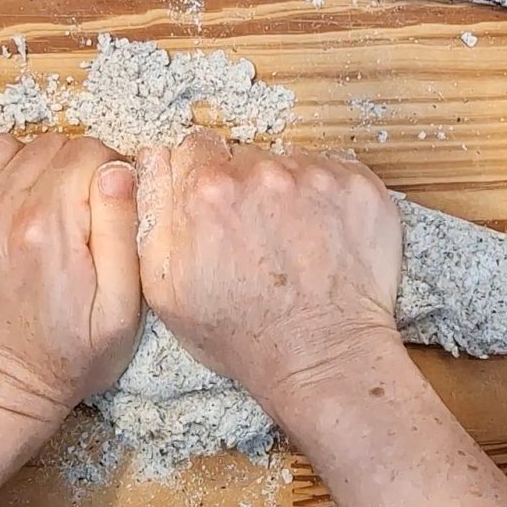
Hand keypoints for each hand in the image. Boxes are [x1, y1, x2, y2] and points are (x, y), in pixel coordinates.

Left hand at [0, 133, 140, 432]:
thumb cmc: (63, 359)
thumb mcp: (121, 312)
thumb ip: (122, 231)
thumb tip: (116, 169)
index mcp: (50, 228)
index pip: (86, 151)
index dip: (105, 168)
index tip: (105, 197)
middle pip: (45, 146)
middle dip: (68, 168)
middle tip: (72, 208)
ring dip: (20, 164)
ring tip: (29, 201)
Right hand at [136, 130, 401, 407]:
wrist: (321, 358)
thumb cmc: (240, 333)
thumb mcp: (162, 288)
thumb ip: (149, 212)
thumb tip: (152, 157)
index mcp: (205, 190)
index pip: (195, 147)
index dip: (201, 178)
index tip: (215, 208)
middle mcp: (260, 172)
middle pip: (243, 155)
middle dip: (244, 186)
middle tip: (255, 235)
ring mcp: (314, 175)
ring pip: (288, 163)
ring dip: (287, 191)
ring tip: (292, 241)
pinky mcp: (357, 184)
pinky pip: (332, 171)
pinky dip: (327, 197)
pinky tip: (323, 236)